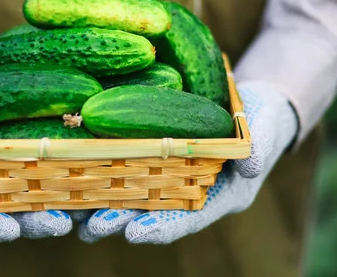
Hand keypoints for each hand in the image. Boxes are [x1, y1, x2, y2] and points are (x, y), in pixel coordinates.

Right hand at [0, 72, 74, 245]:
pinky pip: (33, 171)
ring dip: (54, 203)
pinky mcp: (8, 158)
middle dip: (33, 223)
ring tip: (84, 205)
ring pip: (25, 199)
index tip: (8, 230)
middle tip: (61, 224)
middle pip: (3, 218)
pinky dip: (57, 173)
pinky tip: (82, 168)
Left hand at [77, 81, 298, 243]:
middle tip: (91, 228)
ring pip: (132, 196)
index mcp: (217, 196)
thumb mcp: (264, 130)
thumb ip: (258, 148)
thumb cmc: (261, 118)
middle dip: (121, 222)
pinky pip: (127, 169)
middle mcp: (189, 192)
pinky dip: (102, 174)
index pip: (188, 218)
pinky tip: (75, 175)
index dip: (162, 227)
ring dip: (102, 205)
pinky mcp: (154, 156)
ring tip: (73, 214)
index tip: (134, 234)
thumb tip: (252, 167)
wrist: (250, 103)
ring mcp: (170, 176)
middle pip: (151, 213)